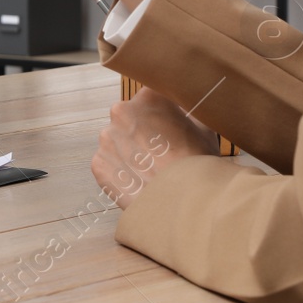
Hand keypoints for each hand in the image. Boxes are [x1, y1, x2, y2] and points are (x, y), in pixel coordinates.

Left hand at [90, 87, 218, 208]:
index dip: (163, 115)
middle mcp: (121, 111)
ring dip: (131, 152)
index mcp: (149, 97)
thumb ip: (188, 114)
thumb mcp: (204, 130)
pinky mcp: (98, 162)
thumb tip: (184, 112)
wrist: (184, 204)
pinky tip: (139, 182)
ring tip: (152, 171)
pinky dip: (121, 172)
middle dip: (144, 132)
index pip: (152, 99)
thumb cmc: (198, 165)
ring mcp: (106, 138)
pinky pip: (109, 163)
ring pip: (118, 141)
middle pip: (131, 118)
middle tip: (163, 153)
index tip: (171, 128)